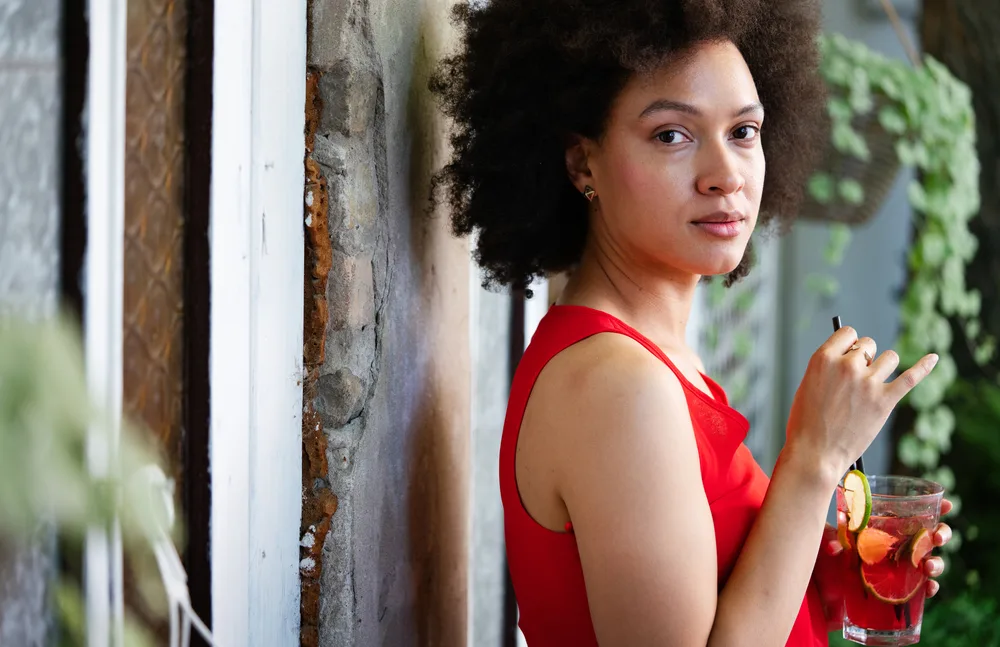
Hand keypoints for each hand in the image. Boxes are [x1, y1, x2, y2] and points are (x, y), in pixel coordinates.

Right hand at [785, 327, 938, 483]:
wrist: (814, 454)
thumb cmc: (806, 423)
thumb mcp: (807, 385)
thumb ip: (828, 368)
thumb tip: (851, 356)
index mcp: (823, 359)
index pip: (848, 333)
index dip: (849, 343)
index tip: (848, 355)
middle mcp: (847, 366)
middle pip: (869, 344)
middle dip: (865, 357)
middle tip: (856, 378)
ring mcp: (868, 383)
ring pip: (889, 358)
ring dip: (883, 367)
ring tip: (873, 385)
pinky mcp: (885, 401)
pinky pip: (911, 377)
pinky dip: (924, 366)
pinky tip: (933, 358)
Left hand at [814, 499, 954, 627]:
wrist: (816, 598)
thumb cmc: (820, 563)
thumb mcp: (822, 543)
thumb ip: (830, 539)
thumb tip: (835, 547)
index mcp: (878, 530)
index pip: (906, 515)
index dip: (930, 509)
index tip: (948, 504)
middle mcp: (890, 549)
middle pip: (925, 538)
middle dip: (940, 534)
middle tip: (937, 537)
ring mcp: (894, 571)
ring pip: (927, 563)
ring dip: (936, 563)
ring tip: (928, 566)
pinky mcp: (894, 593)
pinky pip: (919, 591)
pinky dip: (928, 589)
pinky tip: (929, 587)